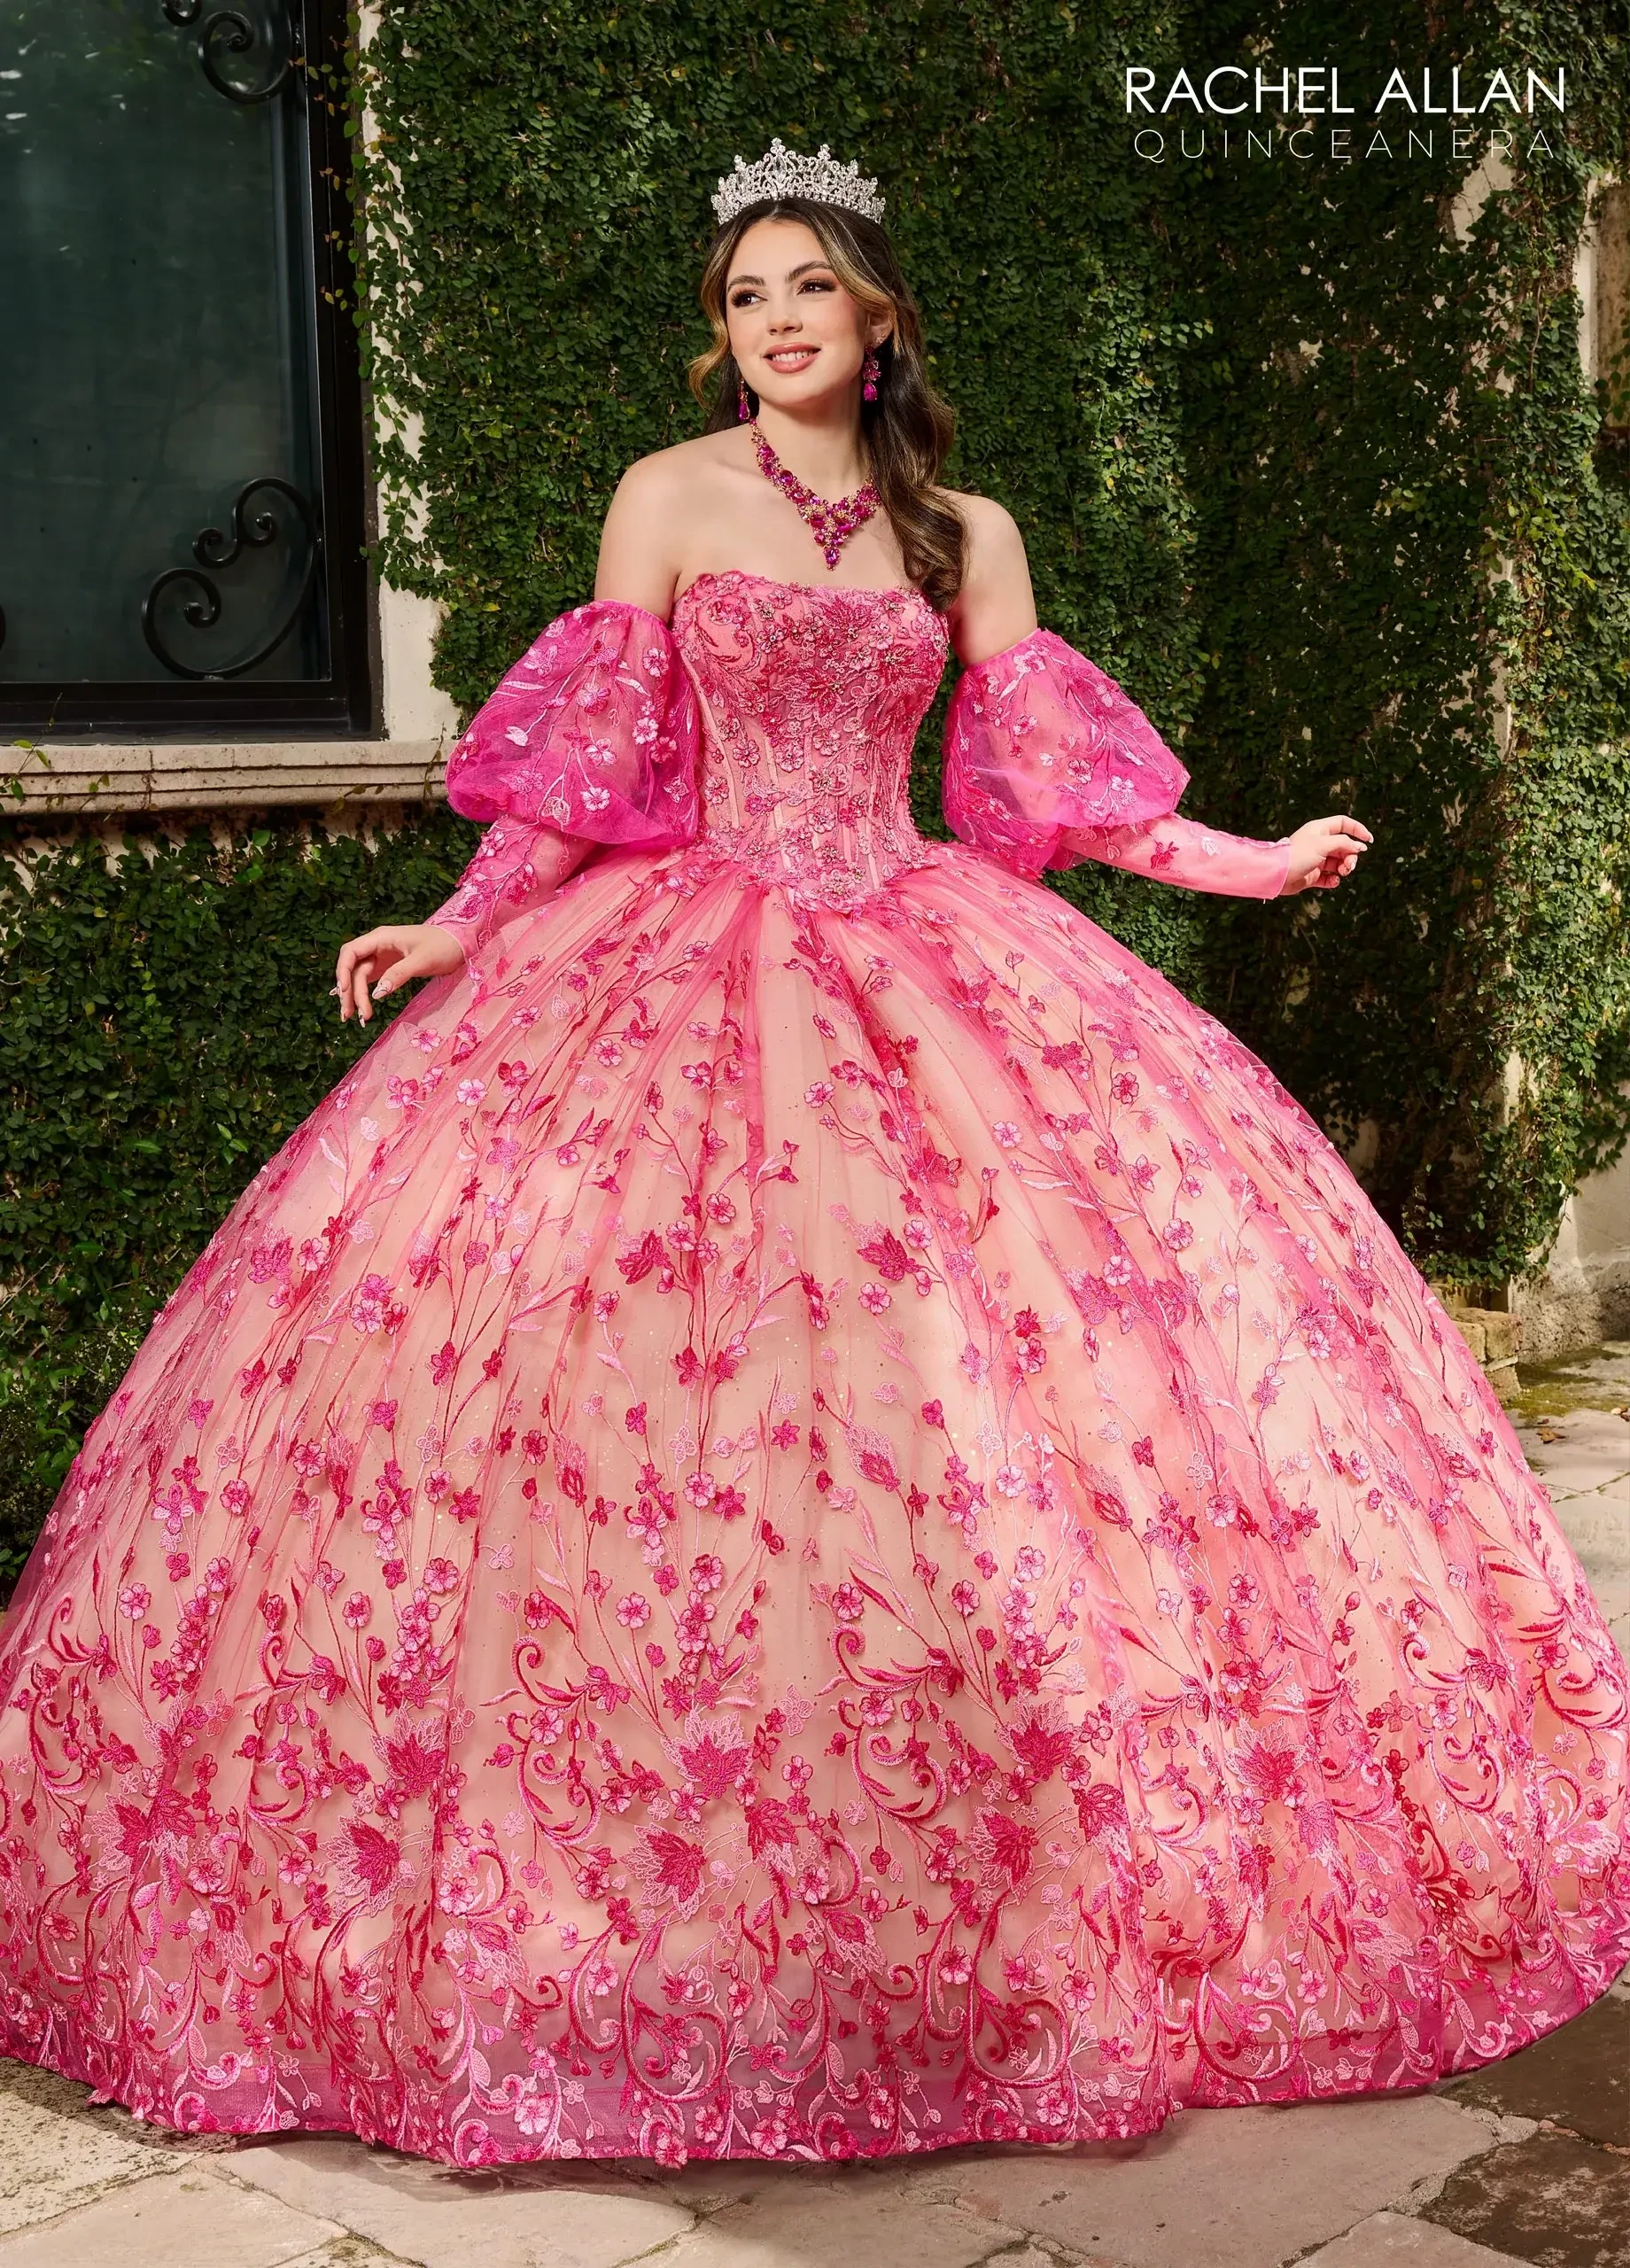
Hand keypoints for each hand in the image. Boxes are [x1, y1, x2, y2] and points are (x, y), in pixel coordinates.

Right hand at [333, 924, 464, 1024]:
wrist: (458, 944)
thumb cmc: (442, 946)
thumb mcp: (422, 960)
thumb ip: (399, 974)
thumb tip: (377, 994)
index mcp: (381, 937)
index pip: (350, 952)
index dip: (342, 971)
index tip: (344, 992)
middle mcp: (377, 946)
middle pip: (353, 969)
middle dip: (350, 992)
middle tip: (352, 1015)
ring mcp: (381, 957)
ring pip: (359, 977)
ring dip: (356, 997)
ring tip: (358, 1019)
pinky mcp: (387, 968)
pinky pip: (370, 982)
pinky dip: (365, 995)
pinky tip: (361, 1009)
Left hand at [1279, 814, 1372, 894]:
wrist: (1277, 875)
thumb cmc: (1298, 855)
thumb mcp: (1324, 844)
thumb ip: (1344, 843)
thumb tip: (1359, 847)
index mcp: (1320, 829)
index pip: (1343, 823)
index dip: (1358, 830)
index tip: (1368, 841)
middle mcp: (1319, 843)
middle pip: (1344, 846)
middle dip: (1351, 856)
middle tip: (1349, 866)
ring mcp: (1316, 859)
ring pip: (1339, 862)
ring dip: (1344, 868)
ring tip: (1342, 873)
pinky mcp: (1312, 875)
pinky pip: (1329, 877)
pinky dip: (1334, 880)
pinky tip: (1333, 881)